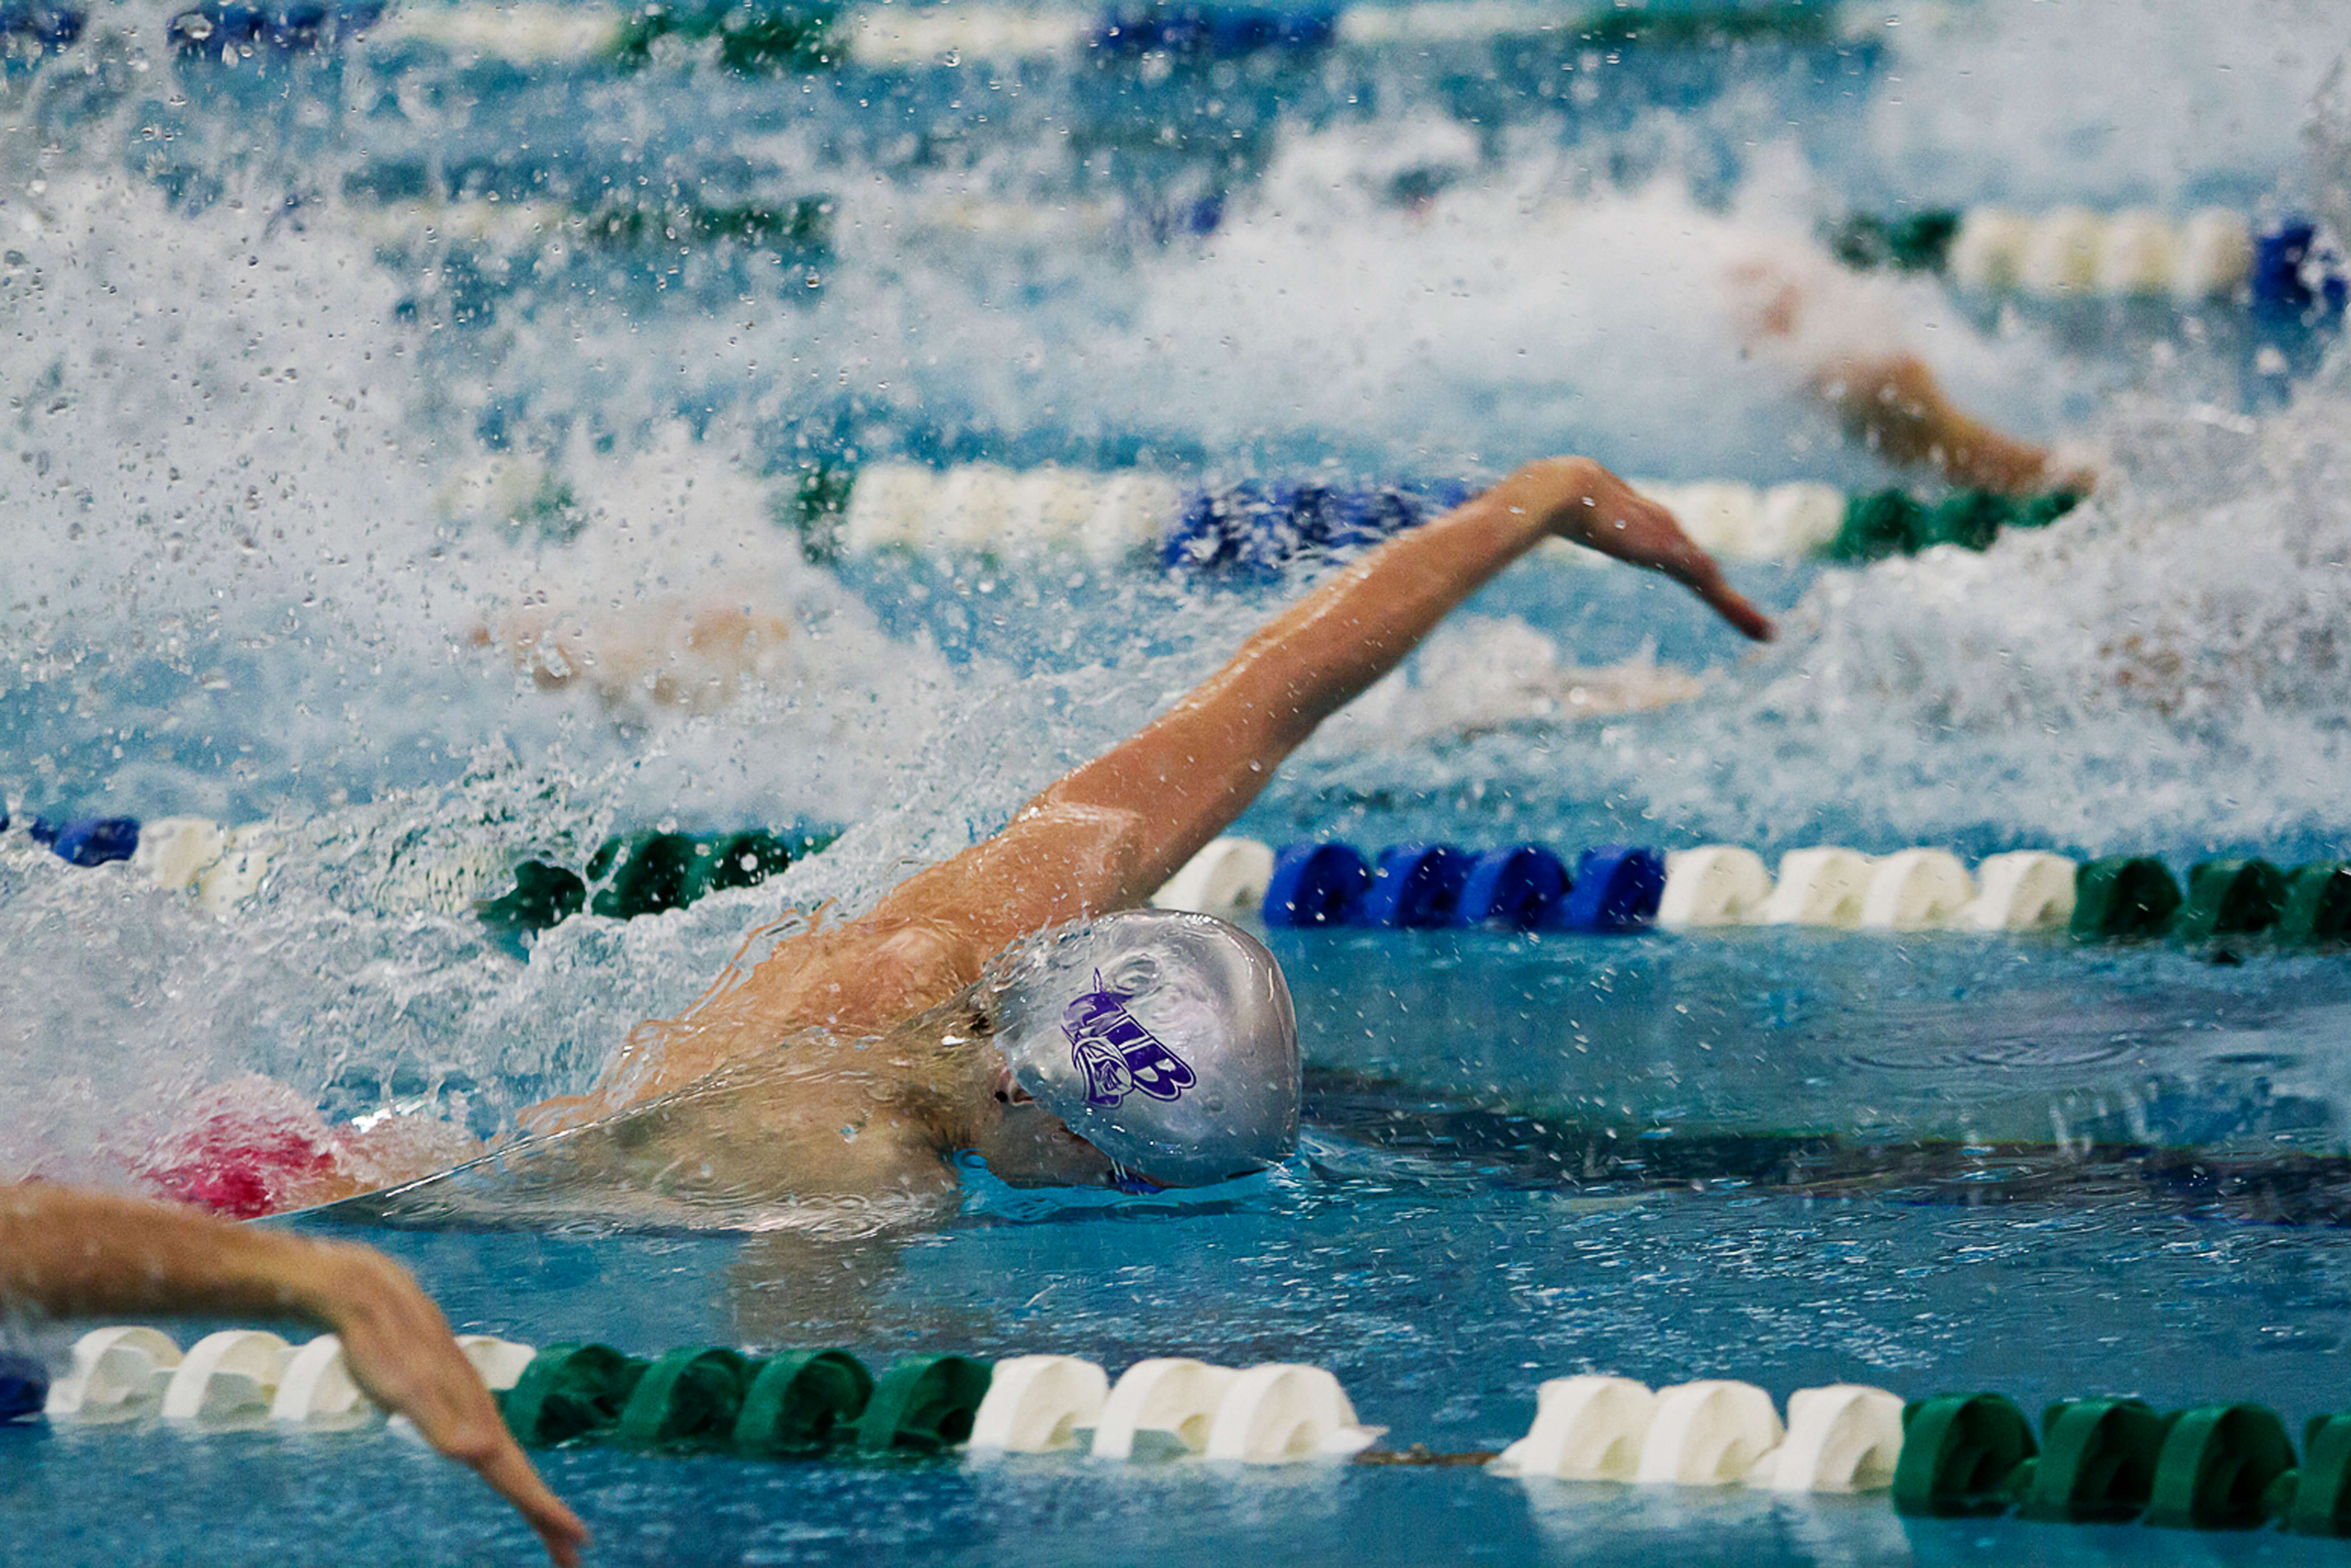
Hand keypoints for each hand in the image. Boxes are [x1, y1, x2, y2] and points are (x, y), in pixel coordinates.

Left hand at [310, 1245, 591, 1566]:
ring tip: (543, 1525)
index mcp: (477, 1420)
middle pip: (519, 1475)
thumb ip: (441, 1423)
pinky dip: (502, 1470)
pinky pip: (486, 1447)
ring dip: (528, 1496)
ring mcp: (468, 1408)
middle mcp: (481, 1416)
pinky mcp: (450, 1403)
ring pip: (505, 1461)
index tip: (578, 1542)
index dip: (547, 1509)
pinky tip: (491, 1465)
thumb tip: (479, 1453)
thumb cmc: (384, 1347)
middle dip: (545, 1517)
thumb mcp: (407, 1391)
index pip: (518, 1476)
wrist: (372, 1300)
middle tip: (569, 1557)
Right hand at [1498, 458, 1774, 641]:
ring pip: (1709, 577)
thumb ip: (1518, 528)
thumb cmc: (1534, 505)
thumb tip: (1484, 529)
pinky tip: (1757, 627)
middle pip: (1696, 564)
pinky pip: (1711, 587)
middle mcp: (1658, 527)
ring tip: (1763, 630)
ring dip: (1735, 607)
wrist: (1555, 492)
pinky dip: (1735, 608)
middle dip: (1721, 592)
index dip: (1684, 564)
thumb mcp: (1532, 521)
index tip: (1700, 580)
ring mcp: (1667, 540)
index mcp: (1631, 522)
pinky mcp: (1672, 554)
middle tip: (1749, 618)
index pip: (1666, 546)